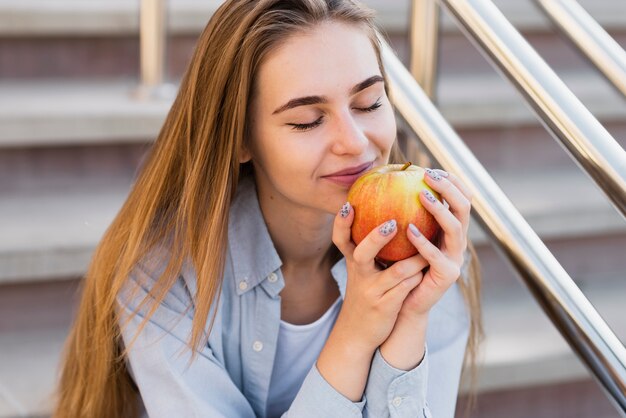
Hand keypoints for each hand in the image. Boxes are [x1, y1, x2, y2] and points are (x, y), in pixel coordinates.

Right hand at [330, 203, 428, 351]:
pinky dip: (419, 275)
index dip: (341, 223)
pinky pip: (407, 287)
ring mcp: (372, 292)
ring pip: (397, 271)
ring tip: (429, 243)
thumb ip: (369, 248)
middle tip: (392, 223)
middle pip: (362, 253)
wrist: (357, 333)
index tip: (348, 204)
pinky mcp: (386, 306)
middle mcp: (359, 275)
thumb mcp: (361, 271)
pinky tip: (429, 266)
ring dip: (415, 258)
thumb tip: (387, 215)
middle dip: (377, 238)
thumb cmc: (365, 293)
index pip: (340, 239)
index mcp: (352, 263)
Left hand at [400, 168, 472, 317]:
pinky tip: (409, 230)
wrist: (404, 302)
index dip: (452, 181)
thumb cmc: (401, 265)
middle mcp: (458, 242)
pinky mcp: (447, 275)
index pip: (461, 199)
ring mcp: (455, 258)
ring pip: (456, 229)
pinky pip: (436, 256)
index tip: (432, 168)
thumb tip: (390, 181)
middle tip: (428, 175)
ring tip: (422, 196)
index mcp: (451, 230)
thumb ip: (405, 214)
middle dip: (449, 188)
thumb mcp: (404, 236)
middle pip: (464, 208)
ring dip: (439, 210)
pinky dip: (423, 242)